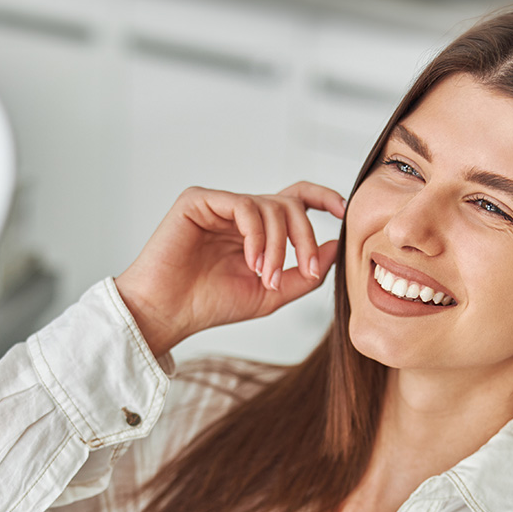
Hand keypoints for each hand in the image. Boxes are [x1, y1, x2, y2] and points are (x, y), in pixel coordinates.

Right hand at [115, 181, 345, 357]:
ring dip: (278, 244)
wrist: (168, 313)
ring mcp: (218, 204)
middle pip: (289, 204)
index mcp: (255, 230)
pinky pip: (242, 205)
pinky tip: (252, 260)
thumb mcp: (270, 294)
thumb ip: (304, 273)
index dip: (322, 197)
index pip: (294, 200)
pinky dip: (256, 234)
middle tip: (306, 269)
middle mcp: (238, 213)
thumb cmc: (210, 305)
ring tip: (265, 276)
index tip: (344, 211)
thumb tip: (337, 247)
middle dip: (305, 237)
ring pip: (269, 206)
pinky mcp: (198, 200)